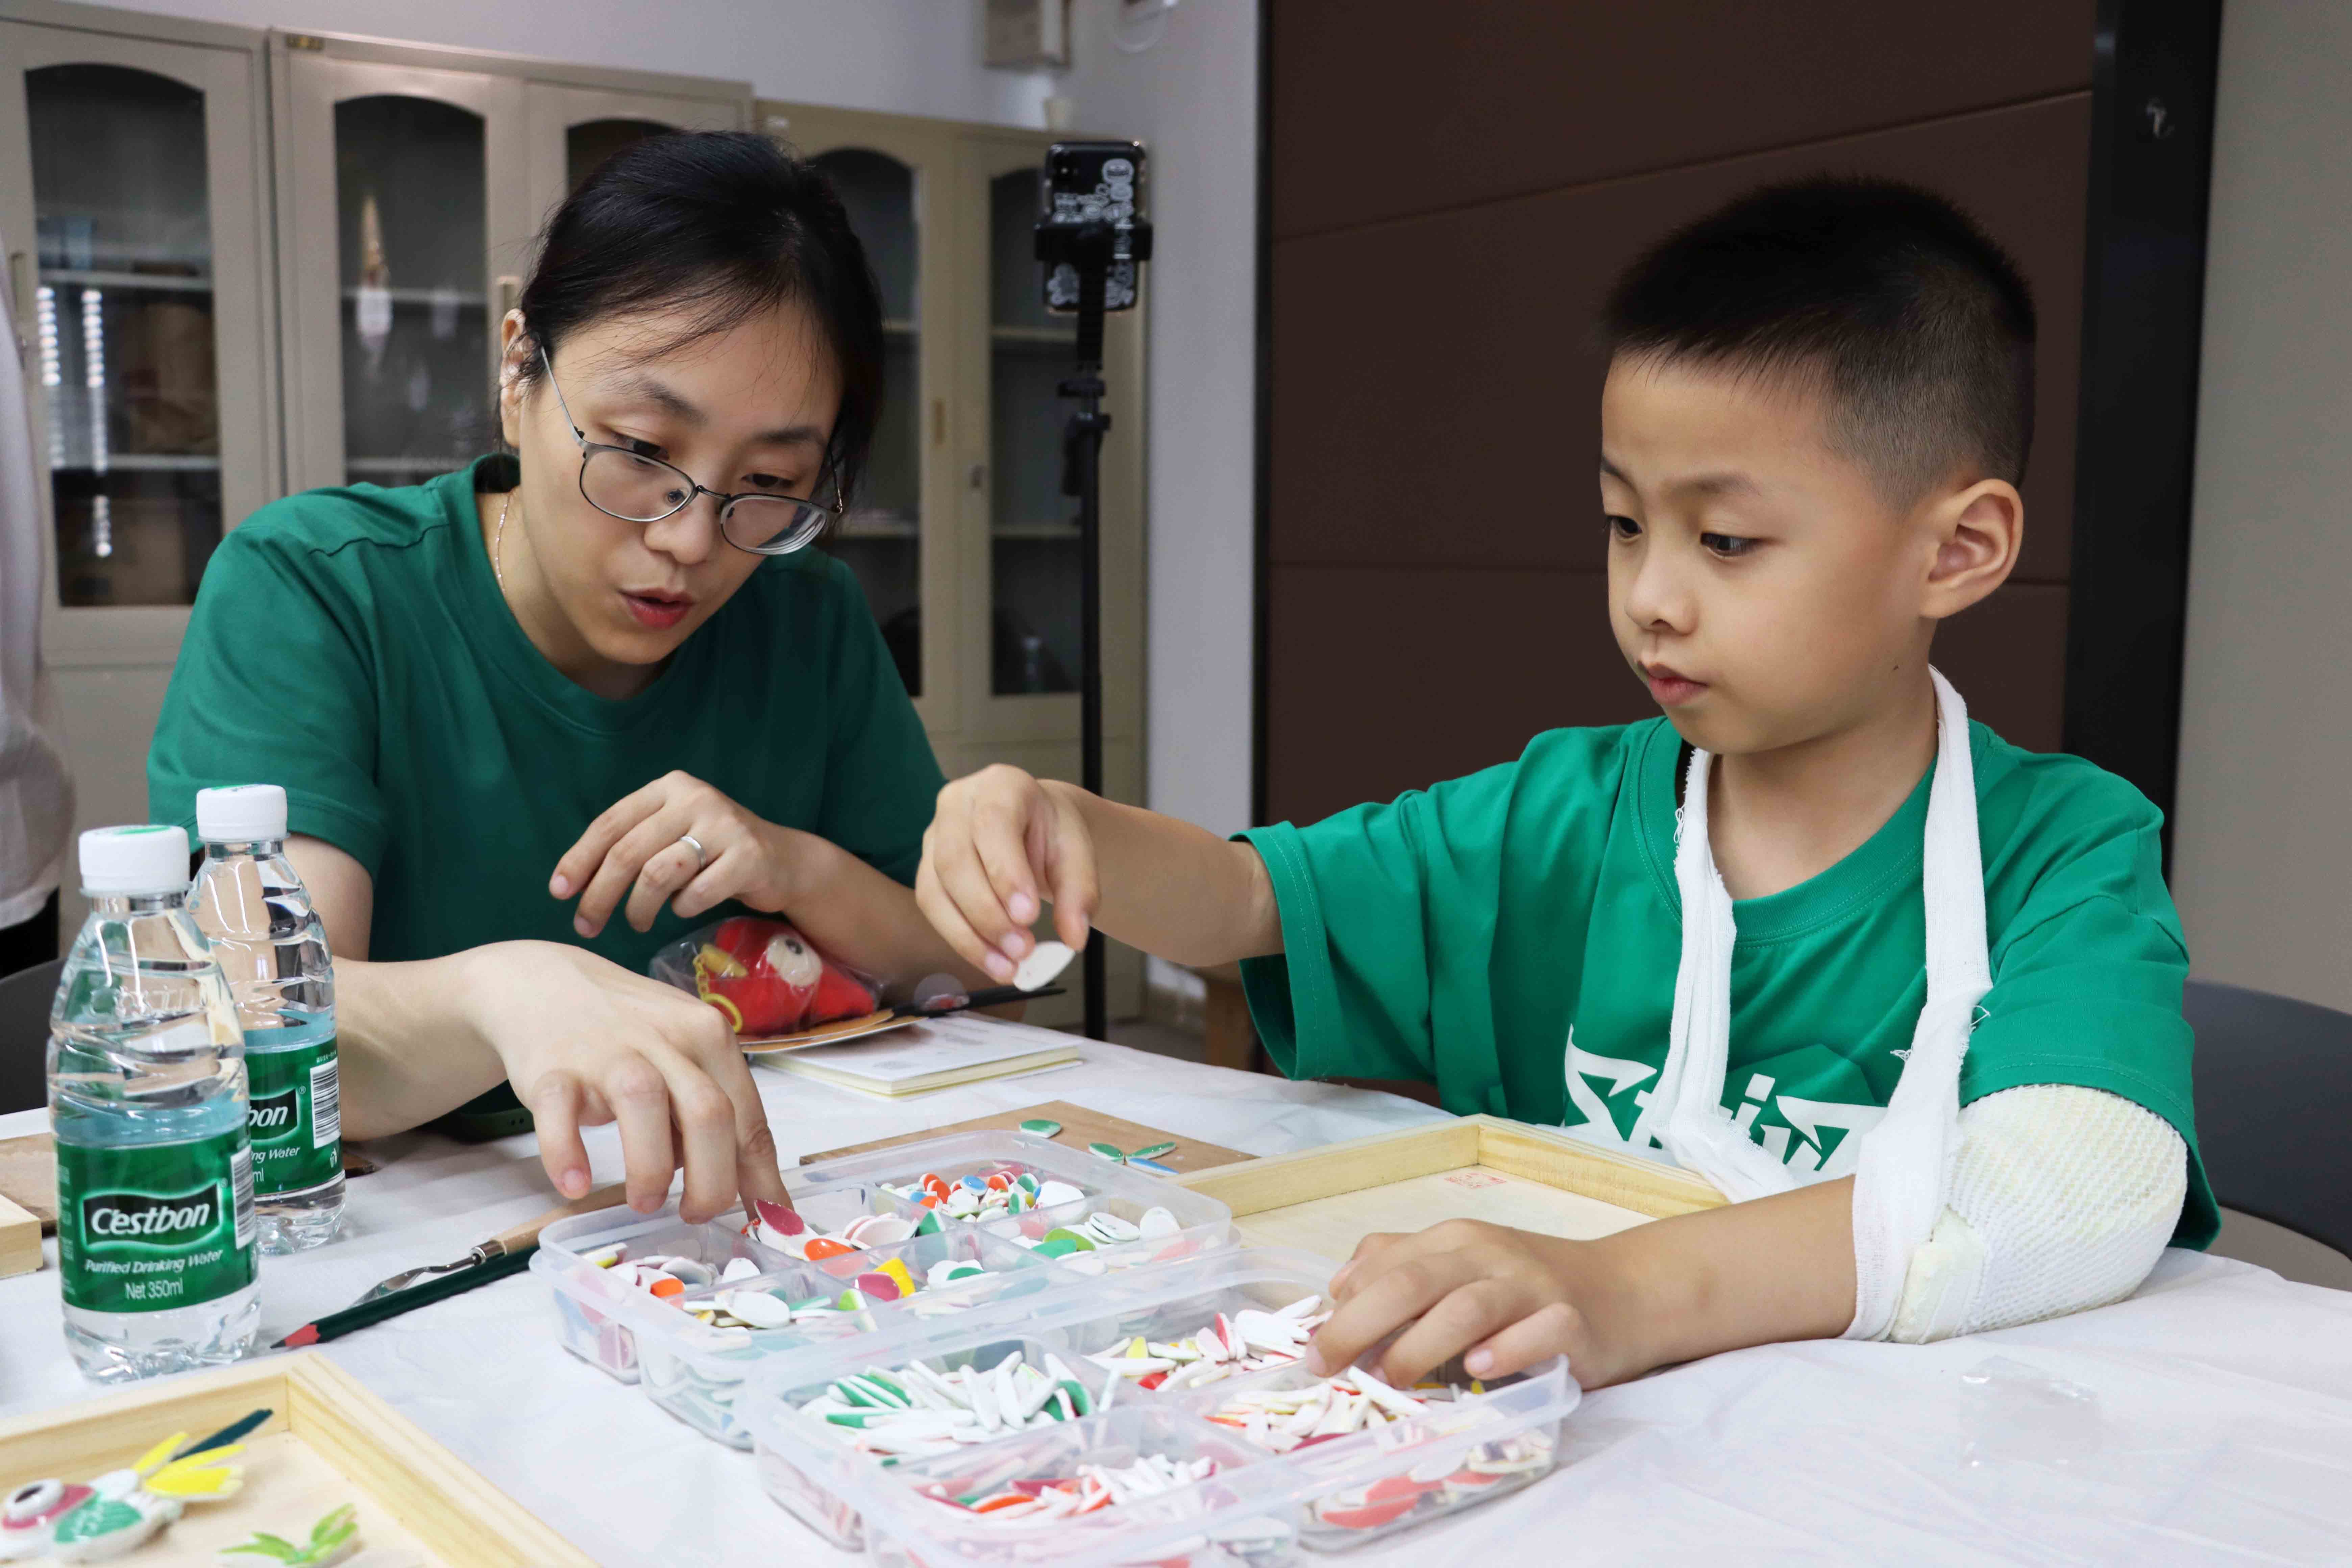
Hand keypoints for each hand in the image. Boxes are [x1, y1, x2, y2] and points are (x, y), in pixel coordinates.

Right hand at [458, 940, 789, 1222]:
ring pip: (644, 1106)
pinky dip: (567, 1153)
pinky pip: (560, 1113)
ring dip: (649, 1170)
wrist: (547, 986)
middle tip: (695, 1214)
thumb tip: (750, 1189)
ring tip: (645, 1202)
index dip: (759, 1177)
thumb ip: (714, 1113)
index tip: (763, 1220)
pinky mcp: (554, 1066)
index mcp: (710, 1038)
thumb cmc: (631, 1035)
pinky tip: (575, 1184)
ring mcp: (608, 1050)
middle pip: (708, 1114)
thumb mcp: (686, 1057)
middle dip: (711, 1180)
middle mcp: (666, 1038)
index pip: (748, 1116)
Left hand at [552, 771, 798, 937]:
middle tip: (586, 926)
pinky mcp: (748, 856)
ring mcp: (725, 825)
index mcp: (669, 787)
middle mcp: (695, 798)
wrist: (783, 860)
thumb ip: (632, 843)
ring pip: (658, 873)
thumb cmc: (713, 853)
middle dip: (599, 894)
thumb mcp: (672, 833)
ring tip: (637, 923)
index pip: (610, 823)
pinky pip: (696, 894)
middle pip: (628, 851)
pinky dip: (682, 908)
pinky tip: (685, 908)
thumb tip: (571, 882)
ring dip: (638, 908)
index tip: (558, 892)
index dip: (579, 859)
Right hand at [916, 766, 1095, 982]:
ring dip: (971, 935)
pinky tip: (991, 961)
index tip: (1028, 916)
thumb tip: (1075, 938)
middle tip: (1022, 950)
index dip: (1005, 871)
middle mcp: (956, 804)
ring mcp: (934, 836)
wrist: (1031, 828)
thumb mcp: (1077, 853)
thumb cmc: (1051, 834)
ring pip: (936, 889)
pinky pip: (932, 908)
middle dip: (987, 913)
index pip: (993, 824)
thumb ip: (1080, 892)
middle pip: (955, 860)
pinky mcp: (926, 868)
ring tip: (1009, 966)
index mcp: (1000, 785)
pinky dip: (962, 940)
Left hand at [1307, 1220, 1641, 1390]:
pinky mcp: (1571, 1321)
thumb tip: (1339, 1287)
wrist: (1622, 1291)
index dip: (1343, 1307)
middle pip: (1413, 1281)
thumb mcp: (1460, 1265)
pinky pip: (1537, 1332)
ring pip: (1467, 1306)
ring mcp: (1532, 1286)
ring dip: (1420, 1344)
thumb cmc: (1525, 1288)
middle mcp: (1488, 1255)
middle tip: (1326, 1367)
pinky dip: (1504, 1351)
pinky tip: (1479, 1370)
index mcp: (1455, 1241)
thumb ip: (1402, 1266)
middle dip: (1359, 1325)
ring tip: (1390, 1379)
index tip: (1310, 1350)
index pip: (1386, 1265)